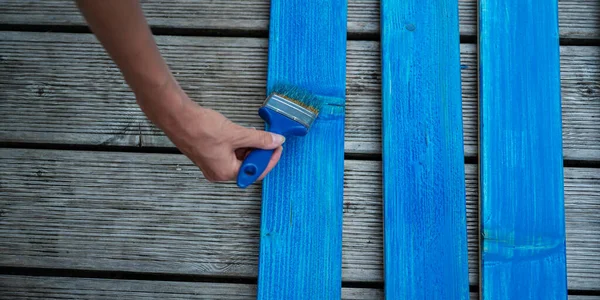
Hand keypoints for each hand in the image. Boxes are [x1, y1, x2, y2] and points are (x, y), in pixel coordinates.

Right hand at [137, 81, 284, 182]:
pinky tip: (242, 133)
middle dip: (259, 152)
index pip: (255, 172)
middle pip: (247, 166)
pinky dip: (238, 144)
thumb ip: (259, 139)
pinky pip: (230, 153)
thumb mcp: (236, 134)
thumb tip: (275, 141)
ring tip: (254, 134)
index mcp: (224, 173)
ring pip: (238, 158)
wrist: (178, 117)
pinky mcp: (209, 154)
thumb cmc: (199, 128)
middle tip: (268, 139)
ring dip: (249, 147)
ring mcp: (212, 164)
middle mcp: (218, 172)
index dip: (269, 159)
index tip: (277, 148)